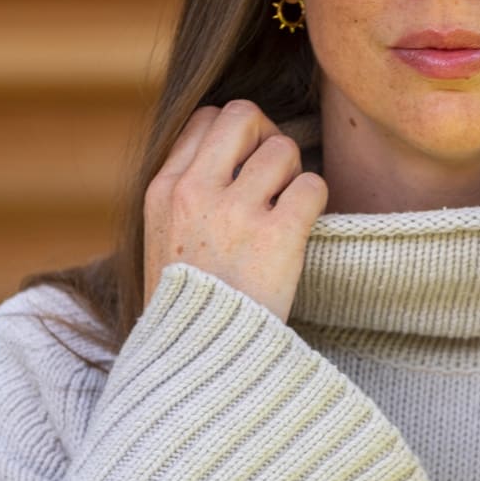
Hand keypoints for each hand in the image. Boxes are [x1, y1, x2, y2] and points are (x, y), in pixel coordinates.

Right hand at [143, 99, 327, 321]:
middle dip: (267, 136)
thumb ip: (189, 189)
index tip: (244, 164)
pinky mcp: (276, 237)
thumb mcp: (164, 235)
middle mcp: (194, 193)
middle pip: (245, 115)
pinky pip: (312, 185)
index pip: (206, 117)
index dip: (236, 134)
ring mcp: (234, 213)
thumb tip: (236, 143)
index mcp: (163, 189)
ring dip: (293, 175)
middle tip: (273, 175)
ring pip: (283, 149)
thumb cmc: (190, 300)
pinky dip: (315, 202)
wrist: (198, 365)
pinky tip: (301, 228)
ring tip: (283, 211)